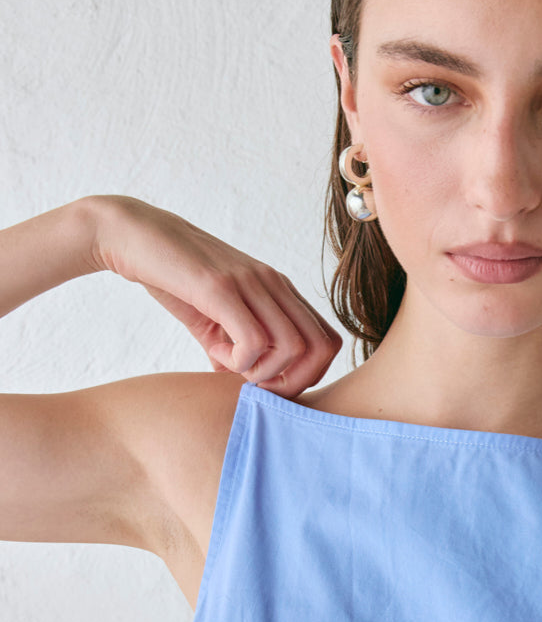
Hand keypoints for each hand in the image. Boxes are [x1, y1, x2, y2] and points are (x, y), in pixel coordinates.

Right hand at [90, 194, 341, 395]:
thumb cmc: (174, 278)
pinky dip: (238, 361)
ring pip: (293, 348)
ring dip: (263, 372)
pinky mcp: (221, 287)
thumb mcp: (213, 318)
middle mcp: (275, 283)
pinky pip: (254, 341)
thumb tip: (237, 384)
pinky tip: (214, 351)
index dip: (307, 374)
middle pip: (321, 348)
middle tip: (252, 383)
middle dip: (292, 382)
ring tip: (230, 364)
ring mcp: (251, 282)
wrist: (133, 237)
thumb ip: (233, 349)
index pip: (327, 342)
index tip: (268, 381)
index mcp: (280, 290)